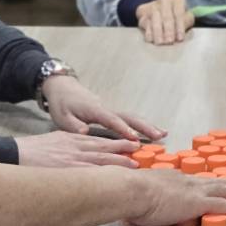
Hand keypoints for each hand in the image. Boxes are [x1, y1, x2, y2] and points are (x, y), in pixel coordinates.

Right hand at [16, 130, 141, 167]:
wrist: (11, 154)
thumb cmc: (30, 151)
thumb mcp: (53, 141)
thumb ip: (69, 144)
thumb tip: (82, 152)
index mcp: (73, 139)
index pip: (100, 141)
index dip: (117, 143)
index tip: (132, 145)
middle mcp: (75, 146)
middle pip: (104, 147)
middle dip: (124, 149)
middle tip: (141, 153)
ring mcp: (71, 158)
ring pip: (100, 158)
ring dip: (118, 161)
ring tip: (135, 165)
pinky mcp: (65, 168)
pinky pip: (88, 171)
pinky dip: (102, 173)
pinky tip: (114, 178)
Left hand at [41, 75, 164, 142]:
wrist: (63, 87)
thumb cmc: (62, 104)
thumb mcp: (62, 116)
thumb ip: (73, 125)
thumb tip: (85, 132)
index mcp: (94, 110)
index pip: (111, 119)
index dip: (122, 128)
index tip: (134, 138)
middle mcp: (106, 108)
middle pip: (128, 116)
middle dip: (144, 126)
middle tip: (159, 136)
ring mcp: (110, 109)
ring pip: (132, 116)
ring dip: (147, 125)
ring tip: (163, 134)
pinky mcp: (111, 112)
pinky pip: (128, 118)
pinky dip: (141, 124)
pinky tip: (152, 131)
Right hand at [126, 169, 225, 225]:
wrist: (131, 190)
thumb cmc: (128, 194)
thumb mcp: (138, 196)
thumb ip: (141, 203)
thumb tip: (131, 216)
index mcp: (173, 178)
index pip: (198, 181)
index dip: (211, 182)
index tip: (219, 182)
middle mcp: (187, 181)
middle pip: (216, 182)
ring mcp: (194, 190)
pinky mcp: (198, 203)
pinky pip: (225, 206)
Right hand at [136, 0, 194, 46]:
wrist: (161, 8)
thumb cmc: (177, 15)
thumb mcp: (186, 17)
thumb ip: (186, 23)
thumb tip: (180, 33)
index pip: (179, 13)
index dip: (180, 27)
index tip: (180, 38)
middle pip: (166, 16)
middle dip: (168, 30)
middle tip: (169, 41)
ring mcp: (152, 5)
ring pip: (154, 19)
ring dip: (157, 32)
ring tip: (160, 42)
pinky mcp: (142, 12)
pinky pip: (145, 23)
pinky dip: (148, 32)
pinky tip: (151, 39)